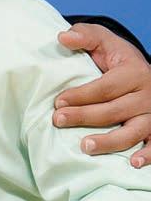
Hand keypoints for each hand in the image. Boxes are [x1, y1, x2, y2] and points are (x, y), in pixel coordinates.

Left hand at [55, 23, 150, 167]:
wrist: (143, 75)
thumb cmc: (119, 62)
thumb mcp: (106, 43)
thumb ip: (86, 36)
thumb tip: (63, 37)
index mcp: (133, 72)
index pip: (104, 88)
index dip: (80, 96)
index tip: (58, 102)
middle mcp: (146, 95)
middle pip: (113, 110)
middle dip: (83, 117)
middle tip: (58, 120)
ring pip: (132, 131)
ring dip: (109, 141)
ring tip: (85, 146)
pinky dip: (148, 154)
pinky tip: (133, 163)